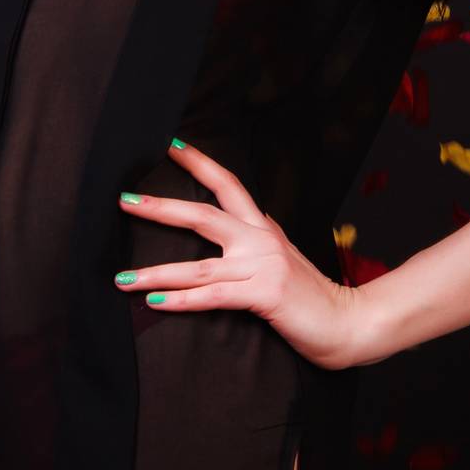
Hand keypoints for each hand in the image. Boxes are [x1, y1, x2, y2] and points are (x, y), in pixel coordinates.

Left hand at [114, 139, 359, 370]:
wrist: (346, 324)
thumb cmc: (309, 297)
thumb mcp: (280, 260)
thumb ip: (254, 243)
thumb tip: (226, 233)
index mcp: (263, 228)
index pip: (228, 185)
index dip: (200, 163)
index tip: (171, 145)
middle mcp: (260, 240)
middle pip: (203, 215)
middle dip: (160, 208)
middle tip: (125, 200)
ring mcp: (262, 266)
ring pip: (198, 266)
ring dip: (156, 272)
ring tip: (123, 277)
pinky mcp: (264, 294)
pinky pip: (213, 297)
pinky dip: (181, 300)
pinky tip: (155, 302)